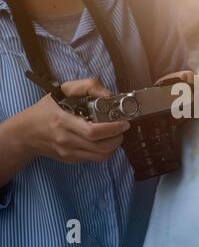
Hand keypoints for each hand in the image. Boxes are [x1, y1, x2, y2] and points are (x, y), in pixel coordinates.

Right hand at [16, 78, 130, 163]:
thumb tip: (108, 94)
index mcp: (64, 121)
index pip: (93, 131)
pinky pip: (94, 159)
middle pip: (101, 146)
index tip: (124, 122)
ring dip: (114, 145)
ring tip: (115, 134)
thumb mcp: (62, 91)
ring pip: (101, 156)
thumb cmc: (46, 109)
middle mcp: (66, 140)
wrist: (25, 133)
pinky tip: (103, 140)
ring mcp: (69, 153)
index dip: (113, 128)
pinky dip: (104, 151)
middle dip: (118, 137)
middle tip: (123, 127)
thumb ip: (87, 86)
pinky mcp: (71, 160)